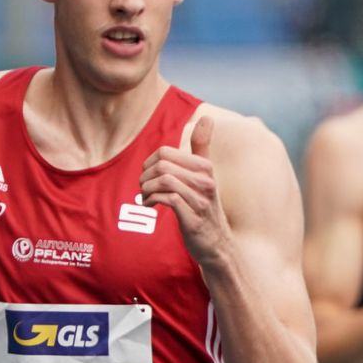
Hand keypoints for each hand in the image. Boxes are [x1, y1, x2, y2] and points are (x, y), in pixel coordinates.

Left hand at [140, 115, 230, 271]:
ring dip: (147, 190)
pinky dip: (152, 201)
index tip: (148, 176)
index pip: (166, 152)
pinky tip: (151, 206)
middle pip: (162, 165)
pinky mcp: (193, 218)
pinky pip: (168, 199)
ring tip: (146, 197)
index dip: (149, 163)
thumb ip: (202, 148)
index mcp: (205, 168)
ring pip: (164, 180)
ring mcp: (200, 200)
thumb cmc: (206, 208)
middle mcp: (206, 181)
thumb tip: (207, 117)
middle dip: (145, 177)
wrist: (218, 245)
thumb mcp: (206, 176)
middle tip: (144, 189)